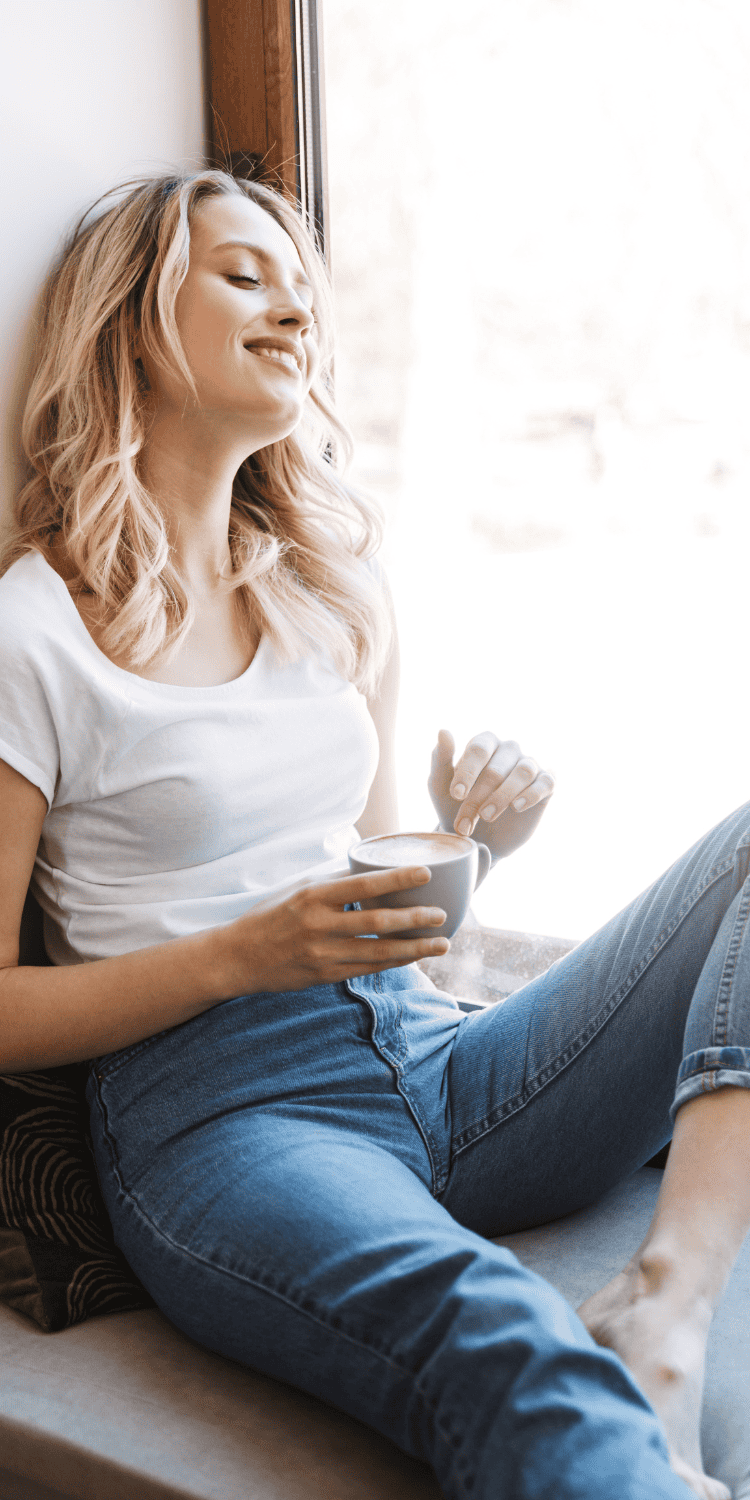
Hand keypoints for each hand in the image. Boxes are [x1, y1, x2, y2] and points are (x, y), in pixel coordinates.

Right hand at [219, 865, 449, 994]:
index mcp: (314, 895)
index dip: (398, 878)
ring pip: (378, 952)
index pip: (363, 884)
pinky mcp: (324, 975)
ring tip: (441, 943)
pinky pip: (367, 969)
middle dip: (415, 918)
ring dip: (414, 948)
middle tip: (442, 914)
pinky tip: (414, 957)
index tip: (426, 873)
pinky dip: (394, 963)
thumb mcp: (298, 888)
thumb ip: (334, 880)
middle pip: (377, 921)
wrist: (239, 956)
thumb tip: (372, 867)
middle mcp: (319, 925)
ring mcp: (322, 954)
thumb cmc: (272, 915)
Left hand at [428, 729, 554, 862]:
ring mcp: (529, 765)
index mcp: (485, 743)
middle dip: (477, 799)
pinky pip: (546, 782)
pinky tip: (517, 807)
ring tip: (487, 816)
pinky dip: (532, 794)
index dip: (467, 772)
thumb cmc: (456, 806)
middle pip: (496, 770)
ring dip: (502, 797)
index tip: (456, 795)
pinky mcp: (546, 784)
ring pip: (523, 773)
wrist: (478, 838)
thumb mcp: (440, 786)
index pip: (478, 750)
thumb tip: (443, 731)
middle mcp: (509, 750)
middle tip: (465, 823)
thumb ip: (440, 758)